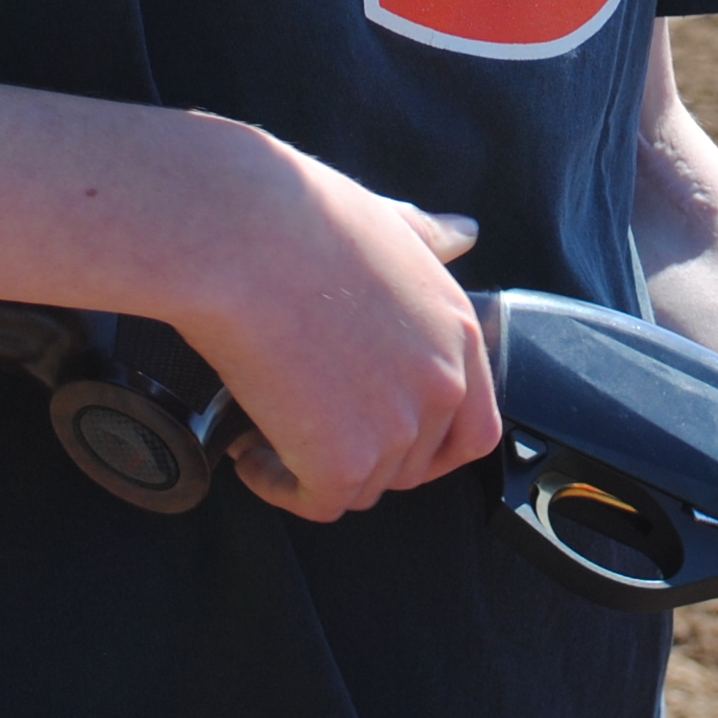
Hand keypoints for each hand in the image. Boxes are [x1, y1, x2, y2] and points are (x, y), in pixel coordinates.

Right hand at [181, 137, 500, 522]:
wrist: (243, 239)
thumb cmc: (301, 216)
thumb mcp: (387, 222)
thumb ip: (429, 237)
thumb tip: (463, 232)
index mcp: (459, 330)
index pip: (475, 428)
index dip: (427, 444)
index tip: (379, 434)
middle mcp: (441, 384)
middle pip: (412, 465)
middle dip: (361, 452)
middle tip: (308, 422)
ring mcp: (397, 428)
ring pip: (361, 484)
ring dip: (312, 466)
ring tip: (265, 423)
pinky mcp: (342, 461)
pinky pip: (315, 501)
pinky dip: (276, 482)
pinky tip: (248, 448)